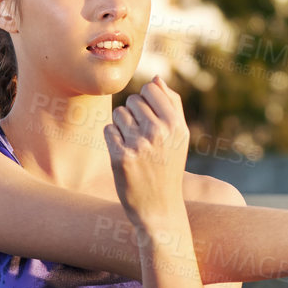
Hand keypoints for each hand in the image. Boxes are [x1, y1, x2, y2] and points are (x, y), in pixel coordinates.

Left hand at [105, 76, 190, 234]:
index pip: (150, 88)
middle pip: (132, 101)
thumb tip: (156, 79)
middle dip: (133, 115)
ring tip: (133, 145)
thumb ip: (172, 105)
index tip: (149, 118)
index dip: (146, 101)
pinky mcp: (120, 157)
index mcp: (176, 125)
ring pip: (118, 114)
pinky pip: (108, 130)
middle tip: (141, 137)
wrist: (159, 208)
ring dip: (122, 127)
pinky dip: (113, 140)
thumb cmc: (168, 168)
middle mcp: (159, 132)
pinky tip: (124, 154)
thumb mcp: (180, 137)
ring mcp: (139, 145)